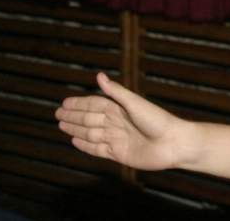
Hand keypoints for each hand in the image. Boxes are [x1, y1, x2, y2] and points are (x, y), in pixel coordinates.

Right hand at [56, 72, 190, 169]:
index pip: (95, 104)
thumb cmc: (158, 120)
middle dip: (73, 116)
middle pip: (89, 118)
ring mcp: (116, 139)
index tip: (64, 102)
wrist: (172, 144)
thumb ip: (116, 92)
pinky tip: (75, 141)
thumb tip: (99, 75)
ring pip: (90, 134)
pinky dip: (85, 145)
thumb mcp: (135, 103)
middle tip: (57, 114)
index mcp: (121, 109)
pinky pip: (97, 150)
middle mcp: (117, 123)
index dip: (79, 103)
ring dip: (75, 129)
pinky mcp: (118, 154)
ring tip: (62, 125)